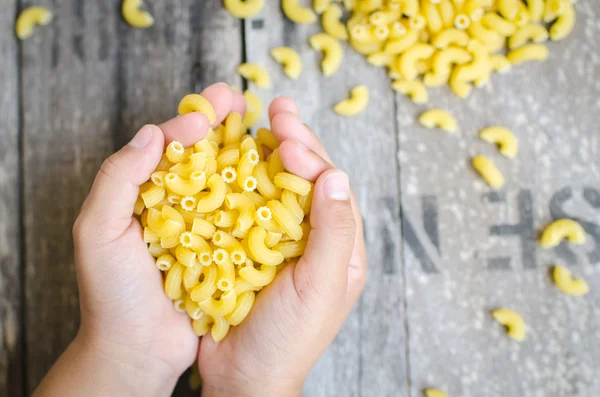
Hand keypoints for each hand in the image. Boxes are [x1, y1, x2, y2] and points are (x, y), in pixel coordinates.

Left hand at [34, 83, 247, 396]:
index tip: (215, 104)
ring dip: (247, 154)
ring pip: (228, 183)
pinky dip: (261, 196)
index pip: (168, 145)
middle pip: (203, 156)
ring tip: (267, 130)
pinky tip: (277, 179)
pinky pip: (245, 219)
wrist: (138, 350)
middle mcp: (177, 206)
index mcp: (145, 194)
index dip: (191, 119)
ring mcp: (205, 229)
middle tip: (242, 100)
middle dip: (222, 125)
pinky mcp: (228, 252)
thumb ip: (118, 178)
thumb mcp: (98, 230)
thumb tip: (154, 132)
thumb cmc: (112, 293)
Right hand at [199, 98, 366, 396]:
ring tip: (261, 119)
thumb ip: (330, 233)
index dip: (312, 157)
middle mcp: (317, 240)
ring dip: (271, 152)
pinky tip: (236, 157)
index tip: (285, 135)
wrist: (245, 376)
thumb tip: (335, 176)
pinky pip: (252, 205)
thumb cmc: (288, 339)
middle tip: (277, 107)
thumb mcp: (318, 286)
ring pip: (281, 187)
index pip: (333, 190)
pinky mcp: (253, 247)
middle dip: (296, 141)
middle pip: (310, 180)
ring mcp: (284, 242)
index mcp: (341, 249)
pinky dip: (245, 179)